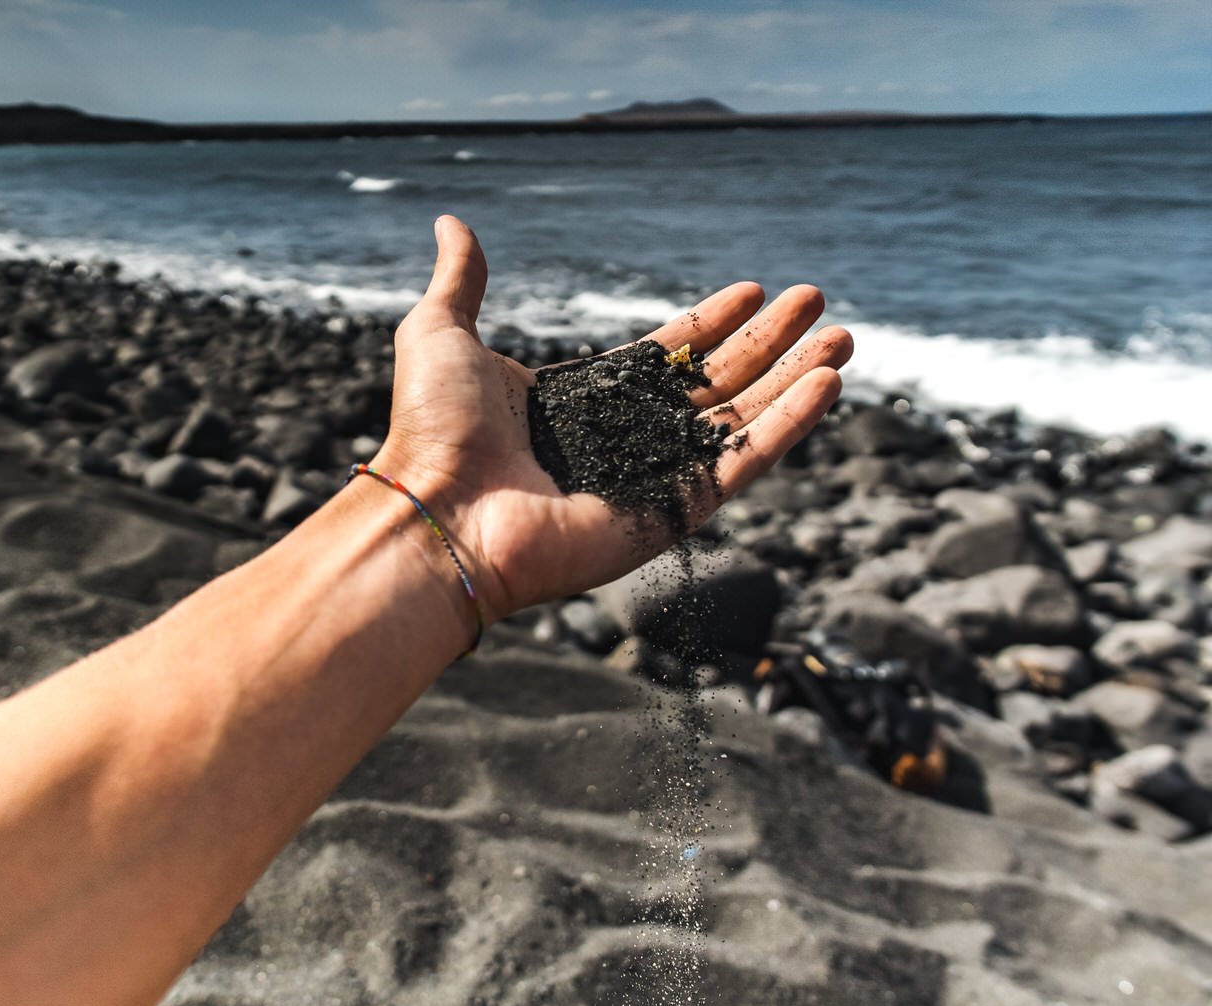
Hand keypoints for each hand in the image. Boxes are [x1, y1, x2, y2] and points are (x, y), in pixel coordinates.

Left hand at [372, 215, 849, 621]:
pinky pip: (742, 466)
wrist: (440, 509)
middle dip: (770, 344)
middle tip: (819, 305)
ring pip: (740, 422)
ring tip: (843, 340)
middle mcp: (619, 441)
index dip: (710, 324)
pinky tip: (827, 386)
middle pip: (714, 384)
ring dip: (794, 380)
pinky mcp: (671, 515)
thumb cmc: (432, 428)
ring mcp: (649, 481)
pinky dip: (788, 428)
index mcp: (577, 403)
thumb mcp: (442, 334)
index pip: (662, 358)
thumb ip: (460, 281)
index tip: (754, 291)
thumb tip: (451, 221)